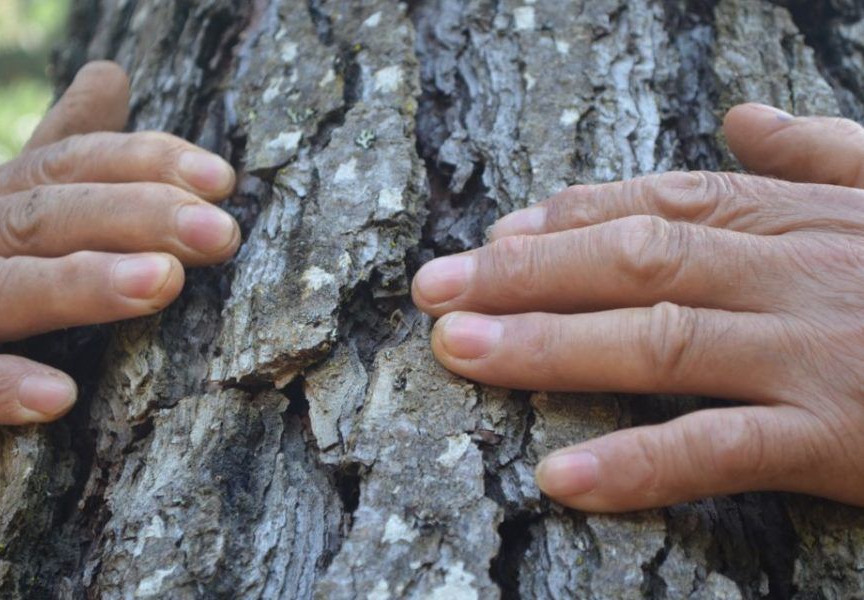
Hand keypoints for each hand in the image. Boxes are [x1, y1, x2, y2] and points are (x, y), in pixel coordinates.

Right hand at [0, 62, 239, 474]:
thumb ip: (55, 158)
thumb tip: (112, 74)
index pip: (67, 164)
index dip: (144, 164)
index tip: (223, 180)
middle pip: (44, 216)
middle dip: (137, 217)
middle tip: (220, 232)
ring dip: (82, 284)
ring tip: (162, 283)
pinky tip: (57, 397)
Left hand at [413, 103, 863, 511]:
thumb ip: (821, 152)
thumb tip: (743, 116)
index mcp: (802, 217)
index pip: (659, 200)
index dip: (565, 215)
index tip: (489, 234)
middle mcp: (794, 274)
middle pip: (634, 258)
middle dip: (524, 272)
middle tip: (433, 291)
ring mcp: (814, 353)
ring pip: (656, 339)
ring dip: (547, 347)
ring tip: (459, 353)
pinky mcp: (840, 436)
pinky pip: (721, 449)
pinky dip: (638, 464)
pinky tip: (561, 477)